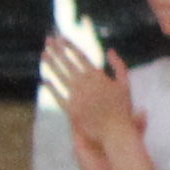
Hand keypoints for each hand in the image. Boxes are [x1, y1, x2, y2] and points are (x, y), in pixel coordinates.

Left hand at [40, 35, 137, 161]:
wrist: (116, 131)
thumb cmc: (123, 108)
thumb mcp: (125, 83)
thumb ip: (118, 65)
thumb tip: (110, 50)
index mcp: (98, 76)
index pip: (80, 56)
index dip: (70, 46)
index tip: (62, 38)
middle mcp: (84, 83)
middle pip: (67, 62)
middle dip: (57, 50)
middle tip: (48, 40)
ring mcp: (76, 96)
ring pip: (60, 76)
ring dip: (51, 64)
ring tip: (43, 54)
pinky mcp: (70, 109)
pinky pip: (57, 96)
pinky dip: (50, 88)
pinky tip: (44, 80)